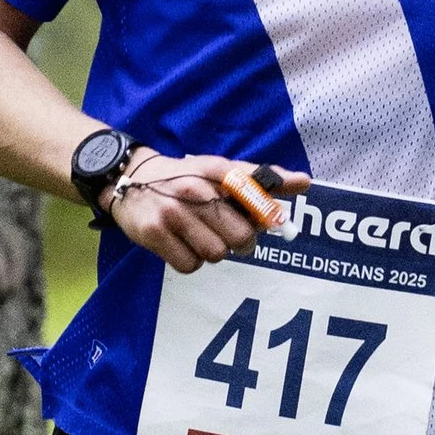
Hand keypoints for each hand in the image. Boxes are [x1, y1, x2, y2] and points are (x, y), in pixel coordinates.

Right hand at [106, 152, 310, 273]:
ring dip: (213, 251)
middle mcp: (195, 189)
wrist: (129, 178)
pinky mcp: (154, 233)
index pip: (254, 190)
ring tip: (200, 236)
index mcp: (216, 170)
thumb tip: (305, 182)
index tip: (273, 222)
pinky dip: (191, 261)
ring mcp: (173, 212)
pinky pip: (190, 265)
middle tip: (228, 234)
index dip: (267, 213)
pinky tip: (182, 244)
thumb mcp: (219, 170)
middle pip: (241, 237)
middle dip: (240, 242)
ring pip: (216, 254)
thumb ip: (260, 179)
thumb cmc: (185, 177)